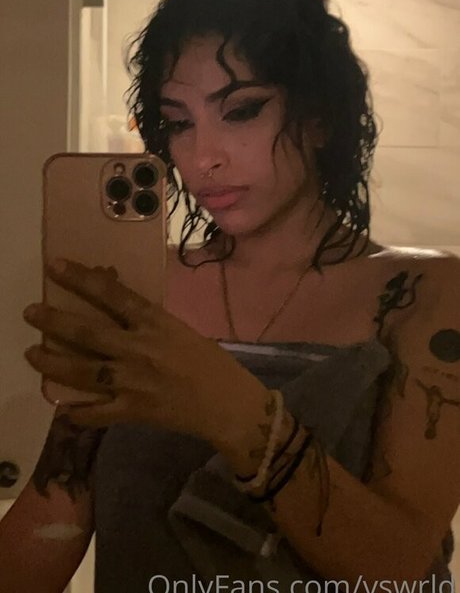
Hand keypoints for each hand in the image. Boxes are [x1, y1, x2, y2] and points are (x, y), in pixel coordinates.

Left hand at [23, 259, 269, 446]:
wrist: (227, 404)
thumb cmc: (208, 360)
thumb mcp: (178, 329)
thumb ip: (146, 321)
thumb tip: (113, 306)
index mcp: (155, 323)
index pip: (113, 295)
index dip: (82, 279)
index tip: (56, 266)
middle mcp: (140, 350)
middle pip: (88, 332)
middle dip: (54, 322)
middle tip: (30, 313)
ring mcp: (133, 382)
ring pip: (82, 371)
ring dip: (53, 363)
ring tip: (31, 354)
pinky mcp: (133, 411)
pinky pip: (96, 413)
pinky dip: (76, 412)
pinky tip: (60, 408)